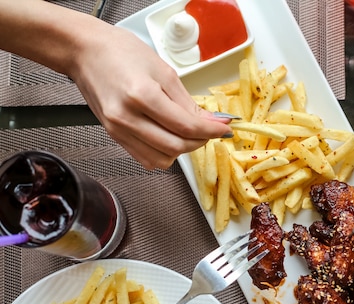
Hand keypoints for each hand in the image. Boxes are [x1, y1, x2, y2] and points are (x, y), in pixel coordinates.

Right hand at [69, 22, 232, 169]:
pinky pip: (146, 159)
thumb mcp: (163, 71)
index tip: (224, 129)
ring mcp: (118, 130)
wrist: (85, 52)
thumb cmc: (119, 52)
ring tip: (188, 134)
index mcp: (142, 96)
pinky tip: (170, 139)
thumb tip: (209, 121)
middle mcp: (127, 118)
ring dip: (182, 150)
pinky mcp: (114, 136)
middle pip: (176, 146)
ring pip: (162, 159)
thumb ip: (187, 102)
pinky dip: (164, 154)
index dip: (211, 131)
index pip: (186, 126)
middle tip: (209, 130)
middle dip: (200, 141)